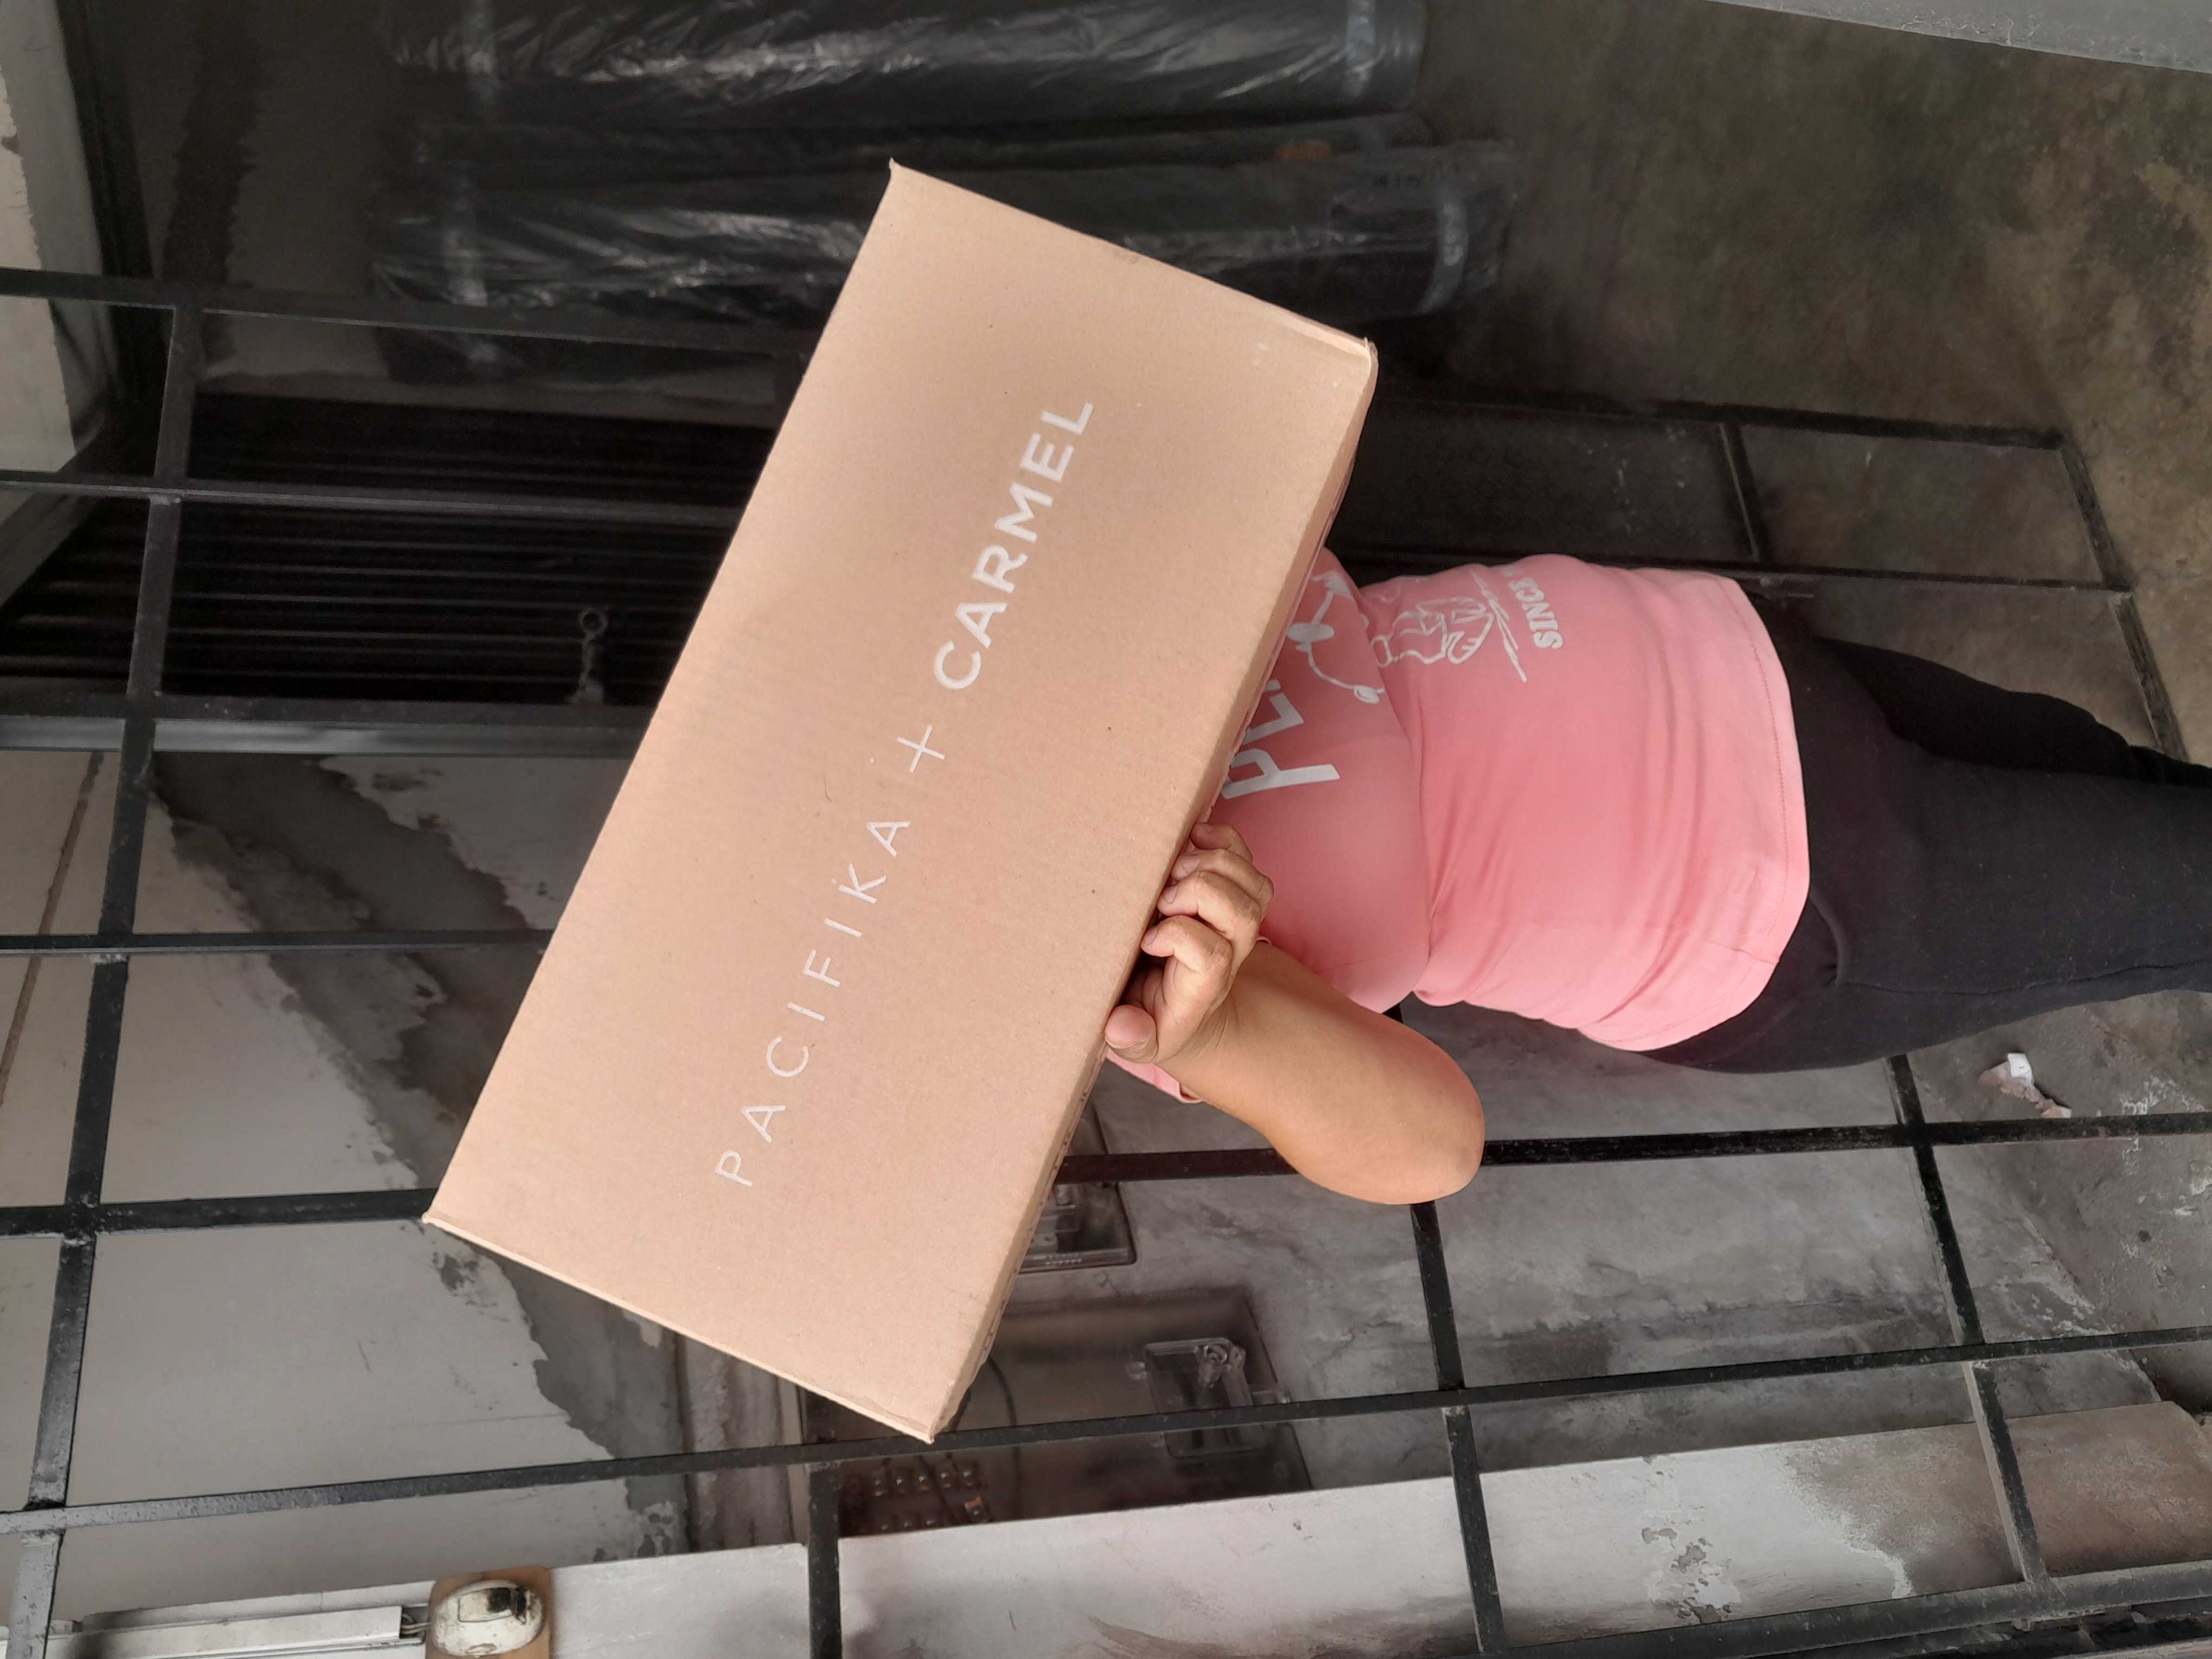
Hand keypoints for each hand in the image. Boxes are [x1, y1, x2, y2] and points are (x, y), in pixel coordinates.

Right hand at [1103, 821, 1272, 1068]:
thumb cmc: (1154, 1017)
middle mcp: (1231, 954)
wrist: (1185, 1009)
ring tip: (1174, 866)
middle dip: (1200, 892)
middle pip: (1243, 914)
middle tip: (1161, 896)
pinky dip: (1224, 840)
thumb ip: (1131, 1038)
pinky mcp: (1234, 895)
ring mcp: (1237, 923)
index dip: (1178, 937)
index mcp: (1204, 988)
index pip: (1213, 956)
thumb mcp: (1139, 1040)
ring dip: (1214, 863)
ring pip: (1253, 885)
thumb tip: (1122, 1026)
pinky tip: (1192, 839)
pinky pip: (1246, 861)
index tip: (1146, 941)